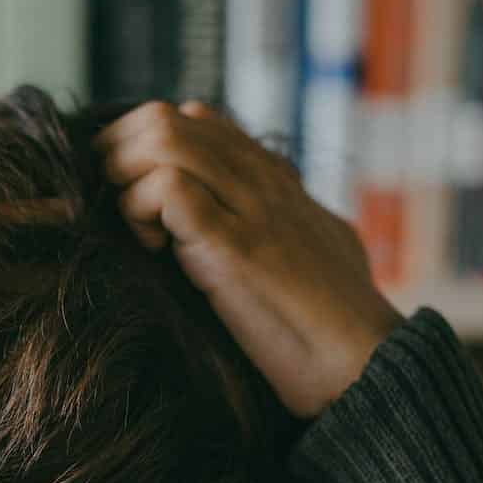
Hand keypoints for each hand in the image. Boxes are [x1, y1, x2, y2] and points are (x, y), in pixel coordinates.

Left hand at [95, 101, 401, 418]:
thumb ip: (284, 219)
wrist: (367, 363)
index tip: (131, 197)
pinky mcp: (236, 244)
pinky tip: (153, 251)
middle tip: (114, 211)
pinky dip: (141, 212)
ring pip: (161, 138)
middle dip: (117, 158)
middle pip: (163, 119)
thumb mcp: (311, 247)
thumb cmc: (333, 322)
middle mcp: (260, 178)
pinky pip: (168, 188)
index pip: (193, 120)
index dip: (143, 149)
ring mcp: (250, 206)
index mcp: (272, 178)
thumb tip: (271, 206)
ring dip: (125, 180)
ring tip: (136, 230)